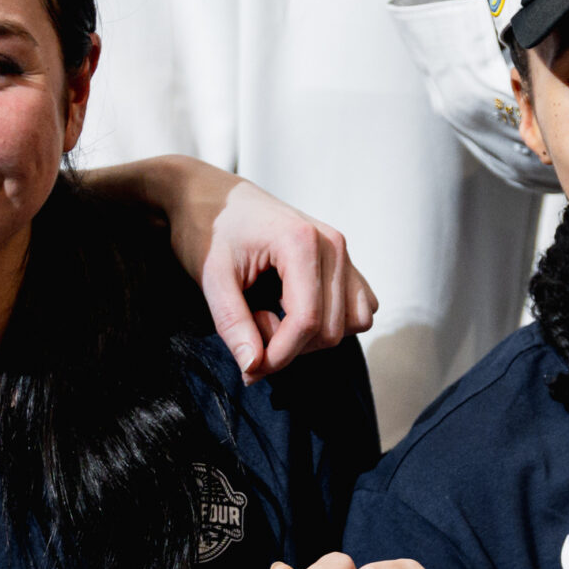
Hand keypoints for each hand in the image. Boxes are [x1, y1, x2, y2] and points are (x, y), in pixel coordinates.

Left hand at [78, 157, 377, 379]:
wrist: (214, 197)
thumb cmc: (209, 231)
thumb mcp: (211, 278)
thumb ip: (234, 324)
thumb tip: (254, 368)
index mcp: (302, 242)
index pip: (307, 321)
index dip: (280, 355)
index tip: (249, 370)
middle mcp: (333, 245)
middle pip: (330, 330)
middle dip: (290, 347)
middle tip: (250, 331)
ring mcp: (343, 252)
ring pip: (351, 323)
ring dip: (312, 337)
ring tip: (272, 317)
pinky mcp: (345, 262)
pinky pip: (358, 308)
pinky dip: (330, 321)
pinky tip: (292, 310)